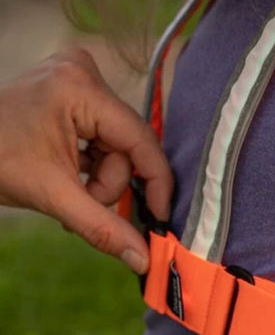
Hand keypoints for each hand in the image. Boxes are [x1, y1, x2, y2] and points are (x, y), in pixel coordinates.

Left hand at [0, 48, 172, 272]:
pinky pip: (105, 139)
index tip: (159, 218)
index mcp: (81, 90)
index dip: (156, 184)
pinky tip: (72, 176)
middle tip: (83, 200)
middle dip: (110, 183)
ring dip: (100, 179)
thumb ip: (104, 228)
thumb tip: (144, 260)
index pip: (141, 142)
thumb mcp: (54, 197)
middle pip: (128, 147)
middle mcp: (85, 75)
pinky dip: (93, 167)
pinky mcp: (75, 93)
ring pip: (117, 148)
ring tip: (71, 190)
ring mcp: (79, 81)